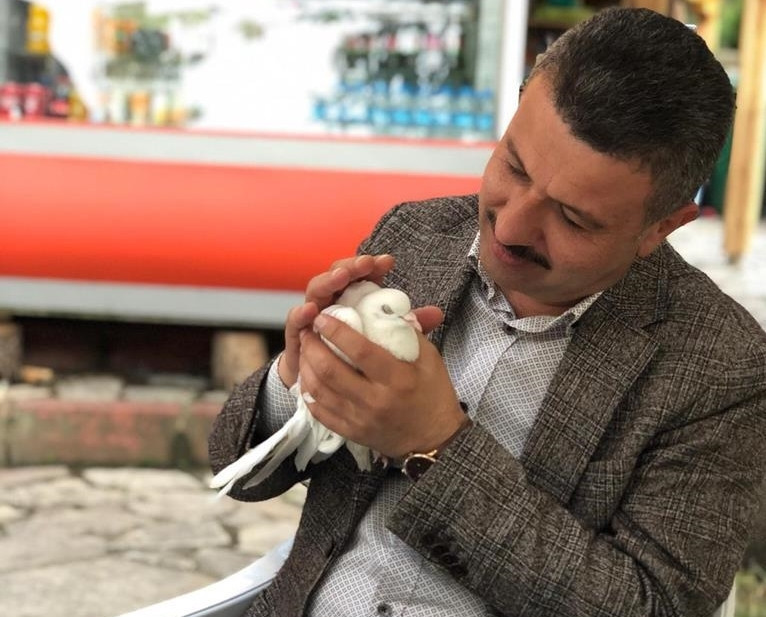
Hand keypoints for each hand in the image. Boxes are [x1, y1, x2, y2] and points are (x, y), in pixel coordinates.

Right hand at [277, 254, 395, 387]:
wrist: (328, 387)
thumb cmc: (358, 358)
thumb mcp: (386, 340)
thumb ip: (407, 326)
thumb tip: (436, 314)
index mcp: (353, 299)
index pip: (361, 274)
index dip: (372, 266)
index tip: (387, 262)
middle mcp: (332, 303)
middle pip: (337, 276)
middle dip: (350, 266)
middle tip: (365, 263)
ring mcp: (312, 317)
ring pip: (316, 292)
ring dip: (327, 282)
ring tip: (341, 277)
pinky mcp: (297, 337)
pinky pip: (295, 323)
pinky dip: (300, 315)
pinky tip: (310, 309)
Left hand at [297, 312, 465, 457]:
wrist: (435, 439)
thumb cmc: (433, 394)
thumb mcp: (430, 359)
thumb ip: (408, 333)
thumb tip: (386, 309)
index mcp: (398, 379)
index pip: (360, 351)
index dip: (337, 332)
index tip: (323, 317)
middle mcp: (376, 400)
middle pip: (331, 371)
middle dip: (313, 347)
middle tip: (308, 331)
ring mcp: (361, 419)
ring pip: (320, 391)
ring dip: (306, 367)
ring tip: (305, 350)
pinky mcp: (352, 433)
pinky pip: (320, 413)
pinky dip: (309, 393)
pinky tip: (307, 377)